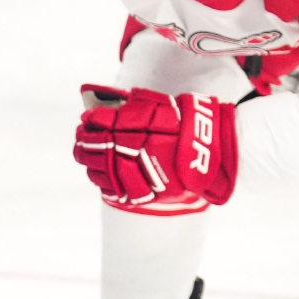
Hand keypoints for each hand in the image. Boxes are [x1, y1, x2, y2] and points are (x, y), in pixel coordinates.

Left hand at [73, 85, 237, 209]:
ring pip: (101, 169)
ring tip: (84, 153)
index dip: (92, 121)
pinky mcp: (146, 193)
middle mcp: (140, 150)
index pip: (105, 123)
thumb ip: (137, 105)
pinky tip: (96, 172)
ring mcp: (141, 174)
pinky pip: (114, 189)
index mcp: (143, 127)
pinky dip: (101, 180)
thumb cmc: (190, 126)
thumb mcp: (164, 107)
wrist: (217, 154)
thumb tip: (104, 107)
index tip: (86, 119)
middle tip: (81, 137)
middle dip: (86, 141)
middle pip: (98, 146)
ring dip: (89, 160)